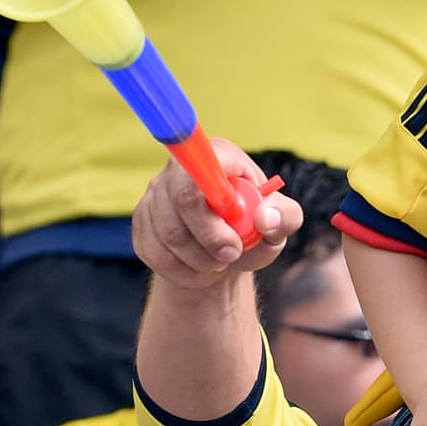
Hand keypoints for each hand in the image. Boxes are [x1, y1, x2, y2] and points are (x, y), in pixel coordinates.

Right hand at [131, 141, 300, 289]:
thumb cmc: (256, 229)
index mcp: (219, 155)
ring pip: (168, 233)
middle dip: (209, 238)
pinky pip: (153, 251)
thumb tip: (265, 218)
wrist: (223, 254)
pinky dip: (180, 270)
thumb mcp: (281, 223)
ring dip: (198, 259)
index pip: (203, 165)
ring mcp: (156, 193)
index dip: (216, 201)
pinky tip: (198, 268)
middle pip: (182, 199)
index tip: (234, 239)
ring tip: (219, 262)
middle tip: (231, 256)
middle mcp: (180, 168)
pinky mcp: (141, 220)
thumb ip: (285, 217)